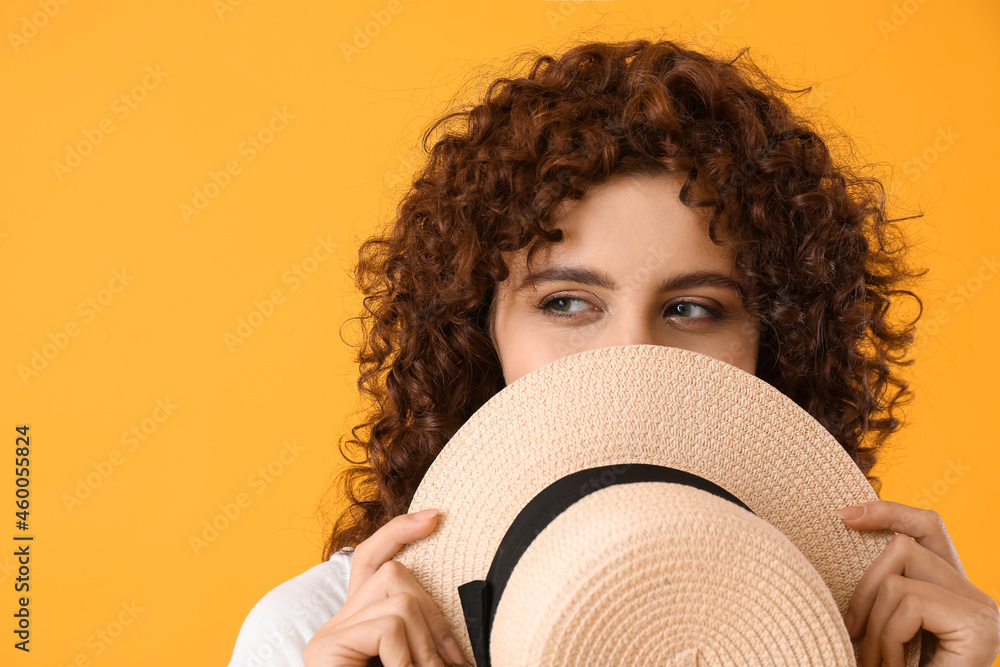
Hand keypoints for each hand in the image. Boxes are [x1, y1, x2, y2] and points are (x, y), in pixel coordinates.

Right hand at [303, 508, 468, 666]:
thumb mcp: (419, 655)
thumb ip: (428, 632)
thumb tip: (468, 605)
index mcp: (361, 622)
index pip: (371, 557)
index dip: (399, 530)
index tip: (435, 516)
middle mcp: (337, 623)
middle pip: (395, 575)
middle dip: (434, 617)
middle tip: (449, 662)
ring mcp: (328, 634)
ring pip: (400, 601)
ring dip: (425, 645)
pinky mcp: (325, 648)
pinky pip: (388, 627)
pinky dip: (406, 658)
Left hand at [835, 499, 999, 665]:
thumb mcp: (880, 629)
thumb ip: (877, 591)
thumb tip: (842, 524)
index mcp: (953, 588)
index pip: (928, 526)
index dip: (889, 511)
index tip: (841, 515)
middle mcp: (976, 594)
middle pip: (902, 547)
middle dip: (863, 591)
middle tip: (853, 637)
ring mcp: (982, 609)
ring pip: (898, 578)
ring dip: (873, 626)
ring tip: (878, 665)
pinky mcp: (978, 626)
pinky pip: (908, 604)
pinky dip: (888, 638)